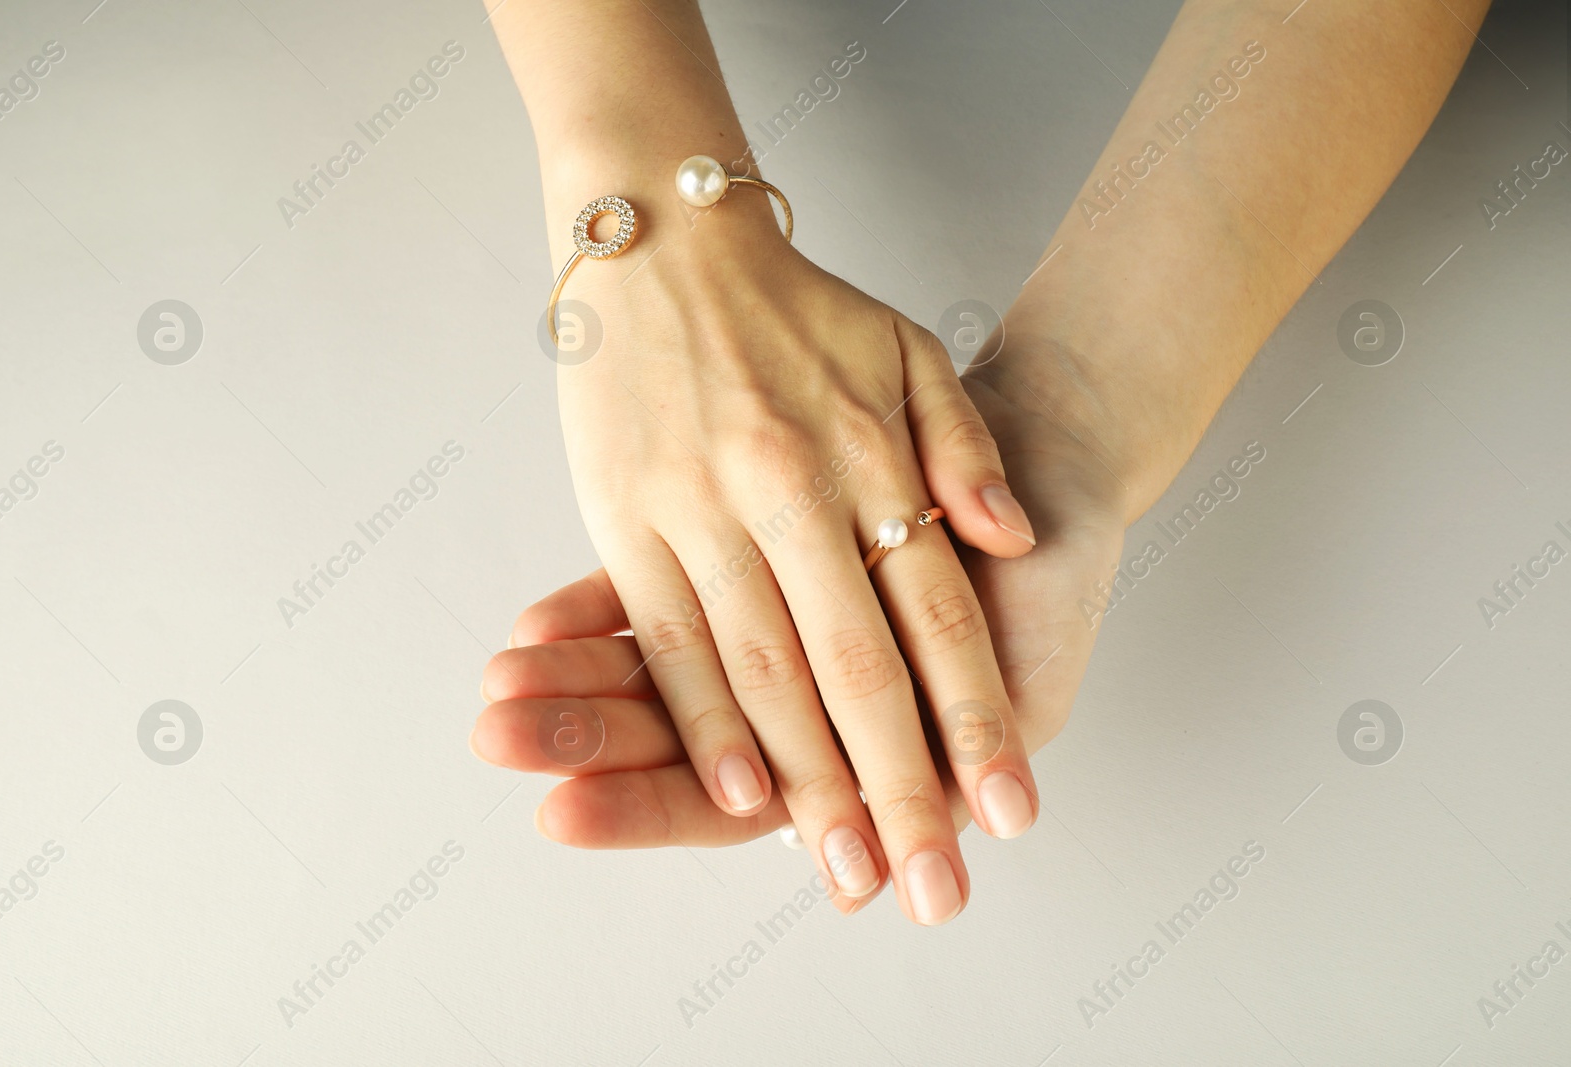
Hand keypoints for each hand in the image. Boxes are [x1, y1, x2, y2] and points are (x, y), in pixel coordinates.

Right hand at [519, 194, 1051, 922]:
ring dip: (806, 782)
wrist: (672, 235)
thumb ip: (961, 449)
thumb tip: (1012, 538)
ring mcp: (707, 507)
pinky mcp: (630, 515)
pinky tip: (735, 794)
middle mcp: (795, 492)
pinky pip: (672, 636)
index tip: (1007, 813)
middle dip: (898, 786)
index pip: (937, 620)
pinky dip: (703, 722)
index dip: (974, 719)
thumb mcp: (911, 354)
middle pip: (860, 670)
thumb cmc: (801, 310)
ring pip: (768, 672)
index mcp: (869, 462)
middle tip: (930, 886)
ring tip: (844, 868)